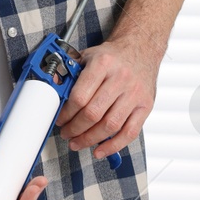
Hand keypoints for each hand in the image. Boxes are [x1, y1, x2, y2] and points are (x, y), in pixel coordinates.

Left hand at [56, 37, 158, 159]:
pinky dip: (113, 146)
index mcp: (103, 64)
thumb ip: (70, 72)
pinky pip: (130, 132)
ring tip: (78, 143)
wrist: (141, 49)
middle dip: (75, 129)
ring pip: (110, 126)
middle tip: (67, 134)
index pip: (80, 96)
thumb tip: (53, 87)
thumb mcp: (88, 56)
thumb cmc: (112, 57)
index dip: (66, 113)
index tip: (60, 120)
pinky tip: (100, 150)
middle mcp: (121, 78)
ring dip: (90, 139)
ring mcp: (135, 93)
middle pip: (93, 113)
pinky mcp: (146, 105)